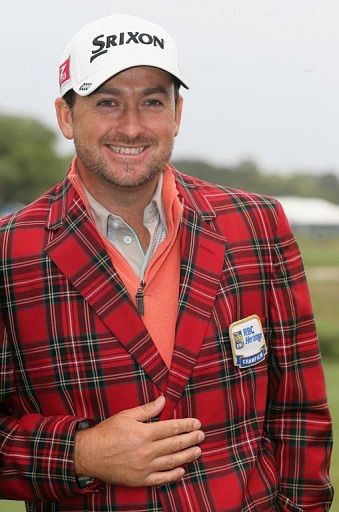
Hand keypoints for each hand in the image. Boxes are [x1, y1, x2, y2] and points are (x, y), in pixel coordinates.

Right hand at [74, 395, 204, 486]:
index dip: (186, 425)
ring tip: (197, 451)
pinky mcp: (140, 479)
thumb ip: (147, 409)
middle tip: (202, 435)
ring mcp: (144, 467)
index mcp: (144, 433)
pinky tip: (182, 470)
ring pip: (172, 461)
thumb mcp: (126, 415)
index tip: (196, 423)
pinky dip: (173, 475)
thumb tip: (163, 400)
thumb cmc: (107, 432)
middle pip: (175, 444)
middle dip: (190, 439)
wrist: (90, 454)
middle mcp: (147, 451)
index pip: (171, 428)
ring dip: (187, 456)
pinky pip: (161, 479)